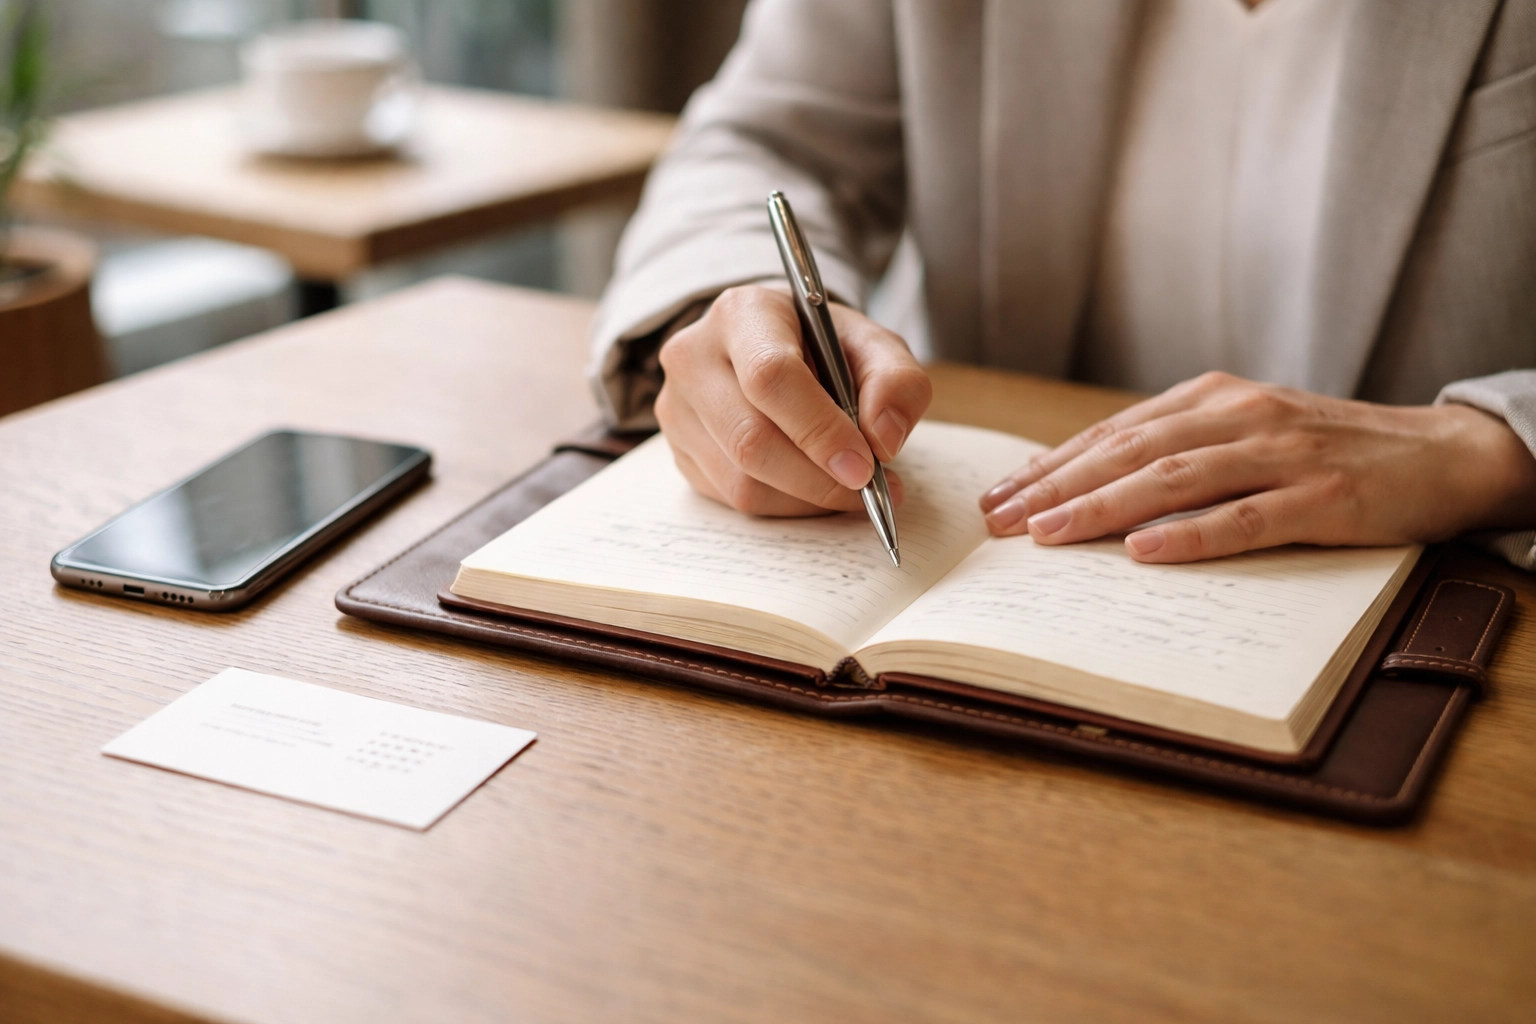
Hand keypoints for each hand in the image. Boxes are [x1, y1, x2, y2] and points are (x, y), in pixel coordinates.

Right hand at [655, 284, 931, 514]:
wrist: (772, 349)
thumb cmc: (823, 346)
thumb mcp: (873, 346)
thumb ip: (896, 382)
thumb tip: (883, 440)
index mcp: (743, 313)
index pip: (771, 377)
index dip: (819, 429)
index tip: (865, 466)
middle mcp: (694, 357)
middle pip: (751, 439)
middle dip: (818, 478)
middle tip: (869, 488)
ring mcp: (677, 407)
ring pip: (741, 481)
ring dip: (806, 499)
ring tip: (850, 489)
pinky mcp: (679, 450)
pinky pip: (732, 499)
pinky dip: (785, 505)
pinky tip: (813, 486)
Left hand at [979, 371, 1535, 561]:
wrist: (1437, 453)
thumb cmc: (1322, 452)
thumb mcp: (1241, 434)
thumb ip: (1170, 450)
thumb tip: (1075, 481)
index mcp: (1213, 399)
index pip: (1114, 433)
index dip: (1052, 465)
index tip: (1000, 497)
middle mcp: (1239, 417)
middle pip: (1130, 452)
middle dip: (1057, 487)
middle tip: (1001, 522)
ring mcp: (1282, 455)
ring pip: (1175, 479)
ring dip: (1104, 507)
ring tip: (1049, 534)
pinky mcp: (1323, 499)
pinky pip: (1248, 517)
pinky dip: (1193, 535)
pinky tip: (1144, 551)